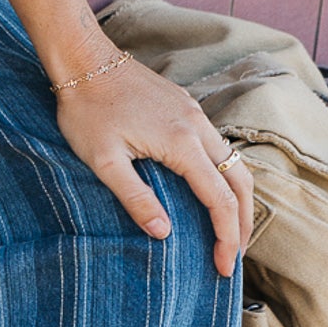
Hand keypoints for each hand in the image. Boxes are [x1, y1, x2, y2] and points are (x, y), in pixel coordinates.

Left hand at [56, 53, 253, 277]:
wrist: (83, 58)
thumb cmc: (87, 110)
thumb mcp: (104, 160)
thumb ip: (135, 198)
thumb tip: (164, 234)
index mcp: (182, 144)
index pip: (220, 201)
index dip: (227, 237)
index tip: (223, 267)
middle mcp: (198, 128)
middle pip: (241, 182)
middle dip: (244, 222)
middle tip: (235, 255)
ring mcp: (195, 114)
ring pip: (235, 162)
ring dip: (238, 198)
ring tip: (230, 229)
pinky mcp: (186, 107)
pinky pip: (218, 146)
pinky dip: (225, 175)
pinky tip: (210, 189)